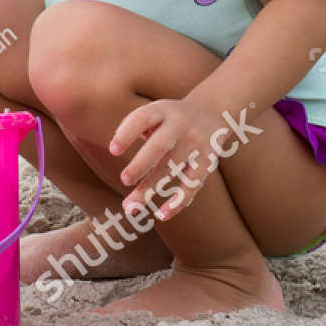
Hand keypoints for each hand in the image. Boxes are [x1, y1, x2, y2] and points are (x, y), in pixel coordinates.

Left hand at [108, 98, 229, 220]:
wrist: (213, 111)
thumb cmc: (169, 117)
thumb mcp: (154, 111)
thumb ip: (133, 125)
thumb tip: (115, 149)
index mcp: (162, 110)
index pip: (142, 118)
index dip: (127, 134)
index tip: (112, 151)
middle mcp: (180, 125)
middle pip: (159, 146)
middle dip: (140, 165)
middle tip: (123, 180)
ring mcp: (195, 144)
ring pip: (172, 169)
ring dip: (151, 189)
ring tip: (130, 207)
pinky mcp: (207, 162)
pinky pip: (192, 185)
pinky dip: (178, 202)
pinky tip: (161, 215)